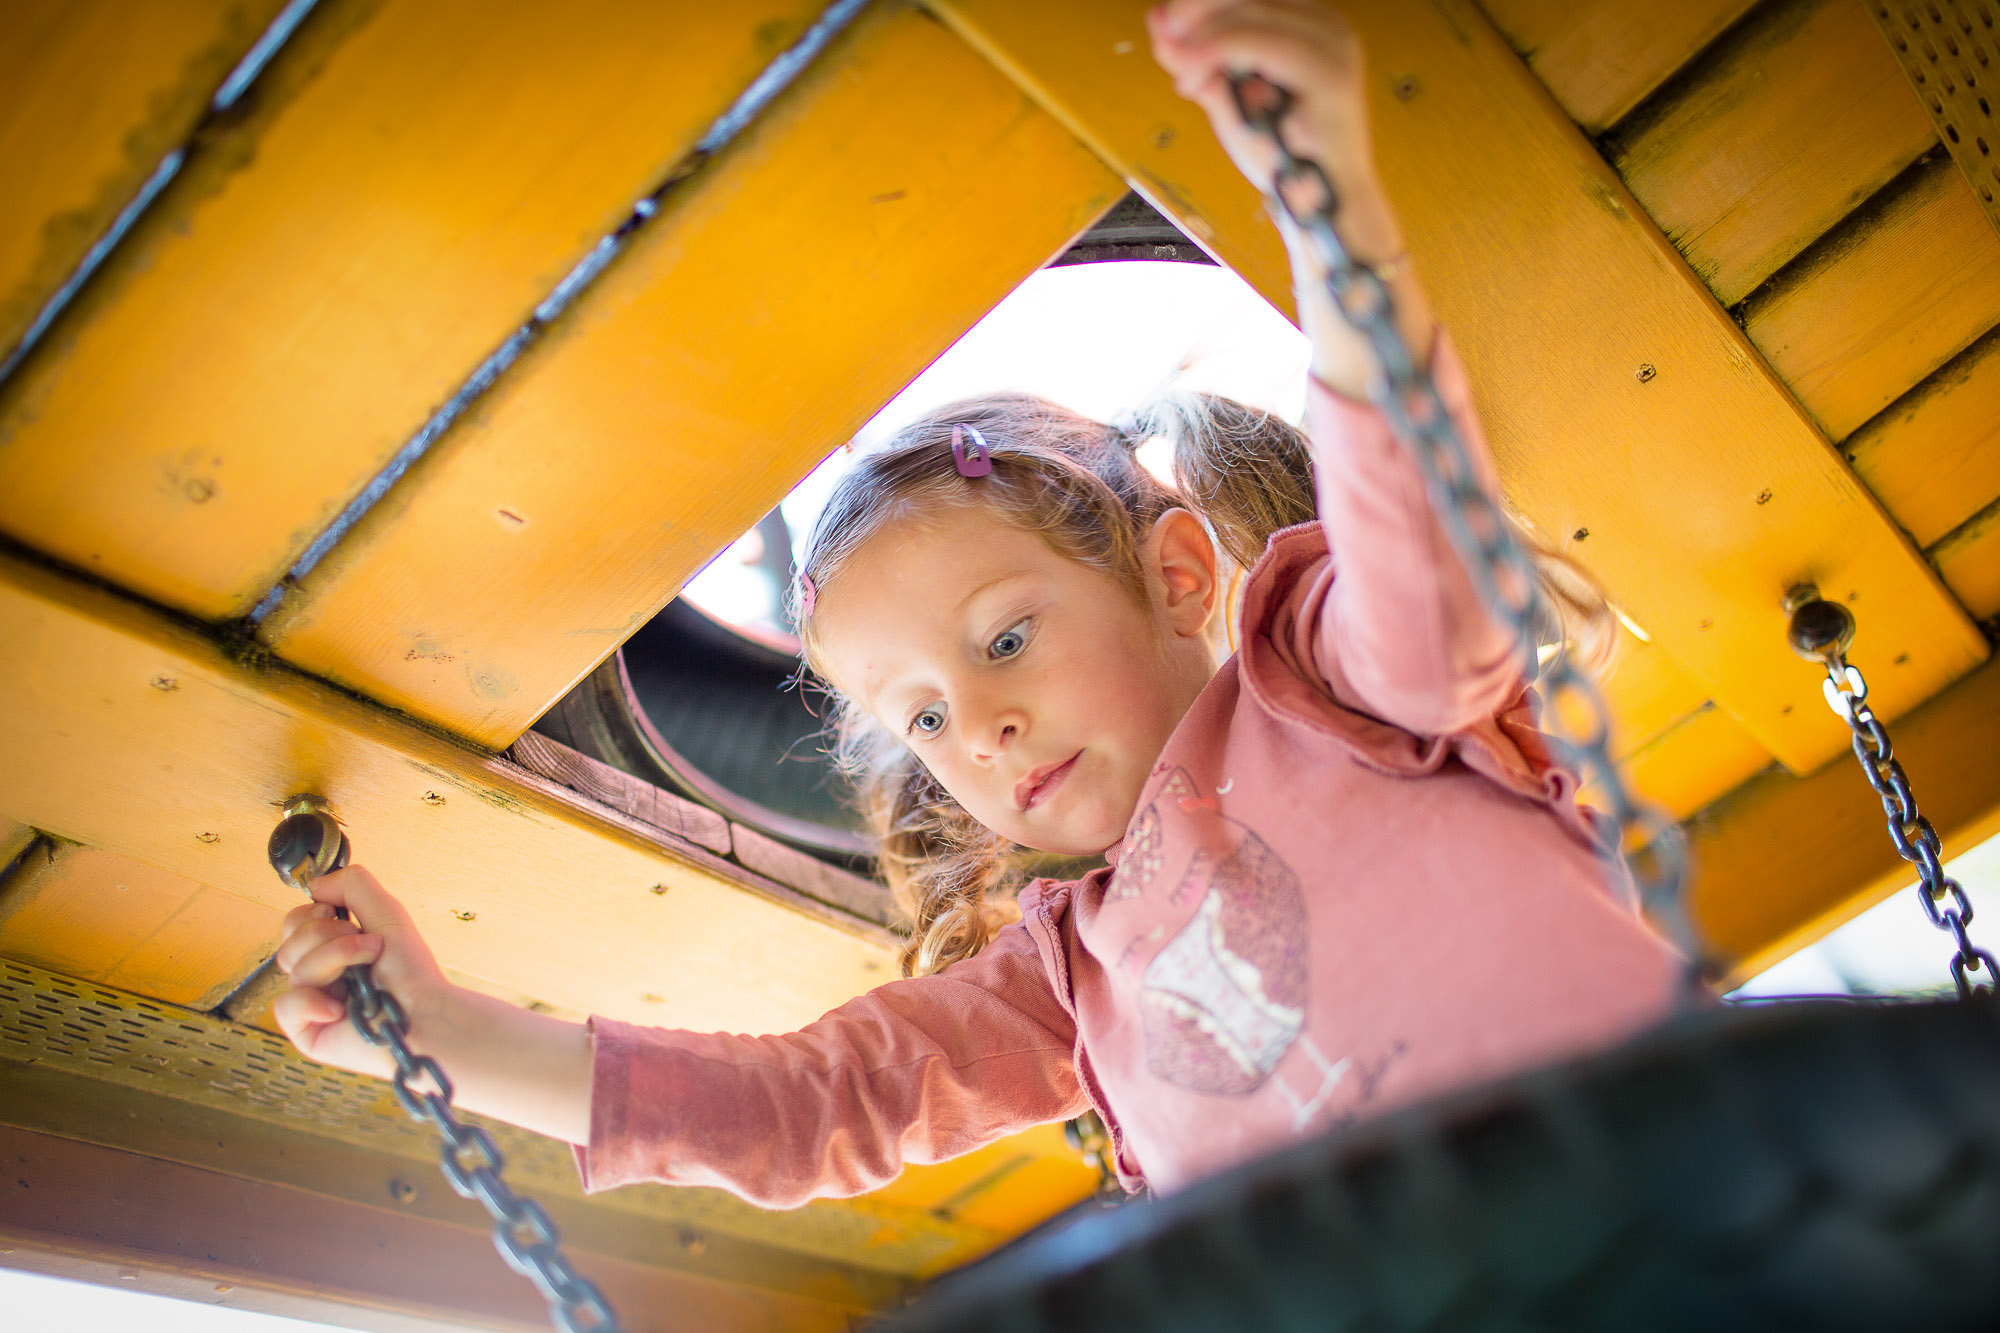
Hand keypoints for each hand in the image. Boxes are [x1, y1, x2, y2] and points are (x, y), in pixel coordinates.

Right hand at [273, 865, 450, 1080]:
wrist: (425, 1013)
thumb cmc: (411, 970)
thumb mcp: (386, 912)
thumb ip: (353, 885)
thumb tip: (314, 885)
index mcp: (332, 949)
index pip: (294, 923)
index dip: (312, 915)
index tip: (345, 919)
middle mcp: (319, 975)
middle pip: (288, 942)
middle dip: (327, 937)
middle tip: (367, 947)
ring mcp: (312, 1003)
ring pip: (292, 968)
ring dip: (334, 960)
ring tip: (367, 970)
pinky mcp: (307, 1031)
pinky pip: (284, 1006)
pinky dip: (313, 1002)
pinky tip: (340, 1009)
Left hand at [1148, 0, 1431, 394]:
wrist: (1321, 210)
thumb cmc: (1284, 158)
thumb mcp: (1227, 96)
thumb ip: (1195, 58)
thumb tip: (1158, 19)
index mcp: (1305, 23)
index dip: (1197, 5)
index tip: (1163, 31)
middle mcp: (1324, 24)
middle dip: (1192, 15)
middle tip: (1165, 45)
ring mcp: (1331, 44)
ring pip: (1248, 10)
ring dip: (1201, 39)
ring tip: (1185, 77)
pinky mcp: (1328, 72)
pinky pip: (1260, 41)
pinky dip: (1218, 51)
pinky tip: (1194, 77)